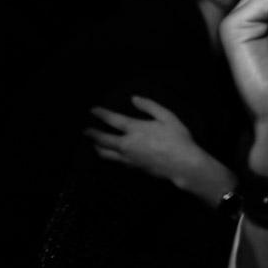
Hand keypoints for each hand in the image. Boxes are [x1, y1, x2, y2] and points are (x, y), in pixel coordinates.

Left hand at [86, 95, 205, 183]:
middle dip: (92, 134)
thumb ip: (150, 106)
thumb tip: (135, 99)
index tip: (93, 110)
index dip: (101, 114)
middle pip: (103, 139)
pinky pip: (115, 161)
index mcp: (136, 129)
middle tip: (85, 131)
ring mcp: (128, 158)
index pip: (112, 120)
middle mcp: (127, 144)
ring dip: (97, 147)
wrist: (182, 164)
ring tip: (94, 144)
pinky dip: (108, 156)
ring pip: (106, 154)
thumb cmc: (177, 139)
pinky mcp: (133, 167)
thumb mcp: (167, 117)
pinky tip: (110, 154)